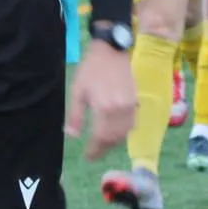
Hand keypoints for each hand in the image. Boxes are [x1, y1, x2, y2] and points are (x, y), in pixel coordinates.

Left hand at [65, 41, 135, 158]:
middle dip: (103, 149)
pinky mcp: (135, 101)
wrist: (111, 51)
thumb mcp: (77, 91)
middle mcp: (120, 110)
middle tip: (94, 155)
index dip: (94, 150)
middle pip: (113, 138)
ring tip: (103, 147)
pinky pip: (131, 124)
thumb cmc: (91, 70)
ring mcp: (130, 106)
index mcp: (104, 108)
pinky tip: (115, 134)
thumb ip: (75, 115)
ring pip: (124, 133)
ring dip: (114, 143)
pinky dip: (123, 133)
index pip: (100, 137)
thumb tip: (72, 136)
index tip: (87, 157)